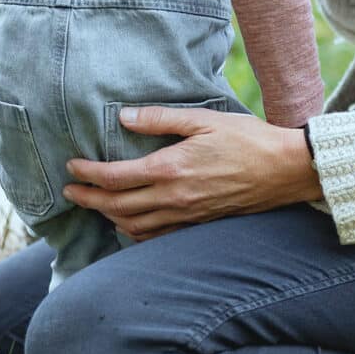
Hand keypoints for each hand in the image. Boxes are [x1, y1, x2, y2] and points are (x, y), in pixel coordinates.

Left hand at [63, 107, 321, 240]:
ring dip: (108, 218)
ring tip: (94, 206)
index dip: (87, 173)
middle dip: (88, 200)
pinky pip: (157, 237)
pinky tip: (130, 224)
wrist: (285, 170)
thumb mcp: (203, 119)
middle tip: (69, 192)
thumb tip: (124, 117)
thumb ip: (160, 119)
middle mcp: (174, 198)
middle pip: (116, 206)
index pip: (114, 178)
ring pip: (134, 226)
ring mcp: (186, 216)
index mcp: (170, 169)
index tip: (71, 166)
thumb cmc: (247, 139)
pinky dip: (136, 233)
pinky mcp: (199, 224)